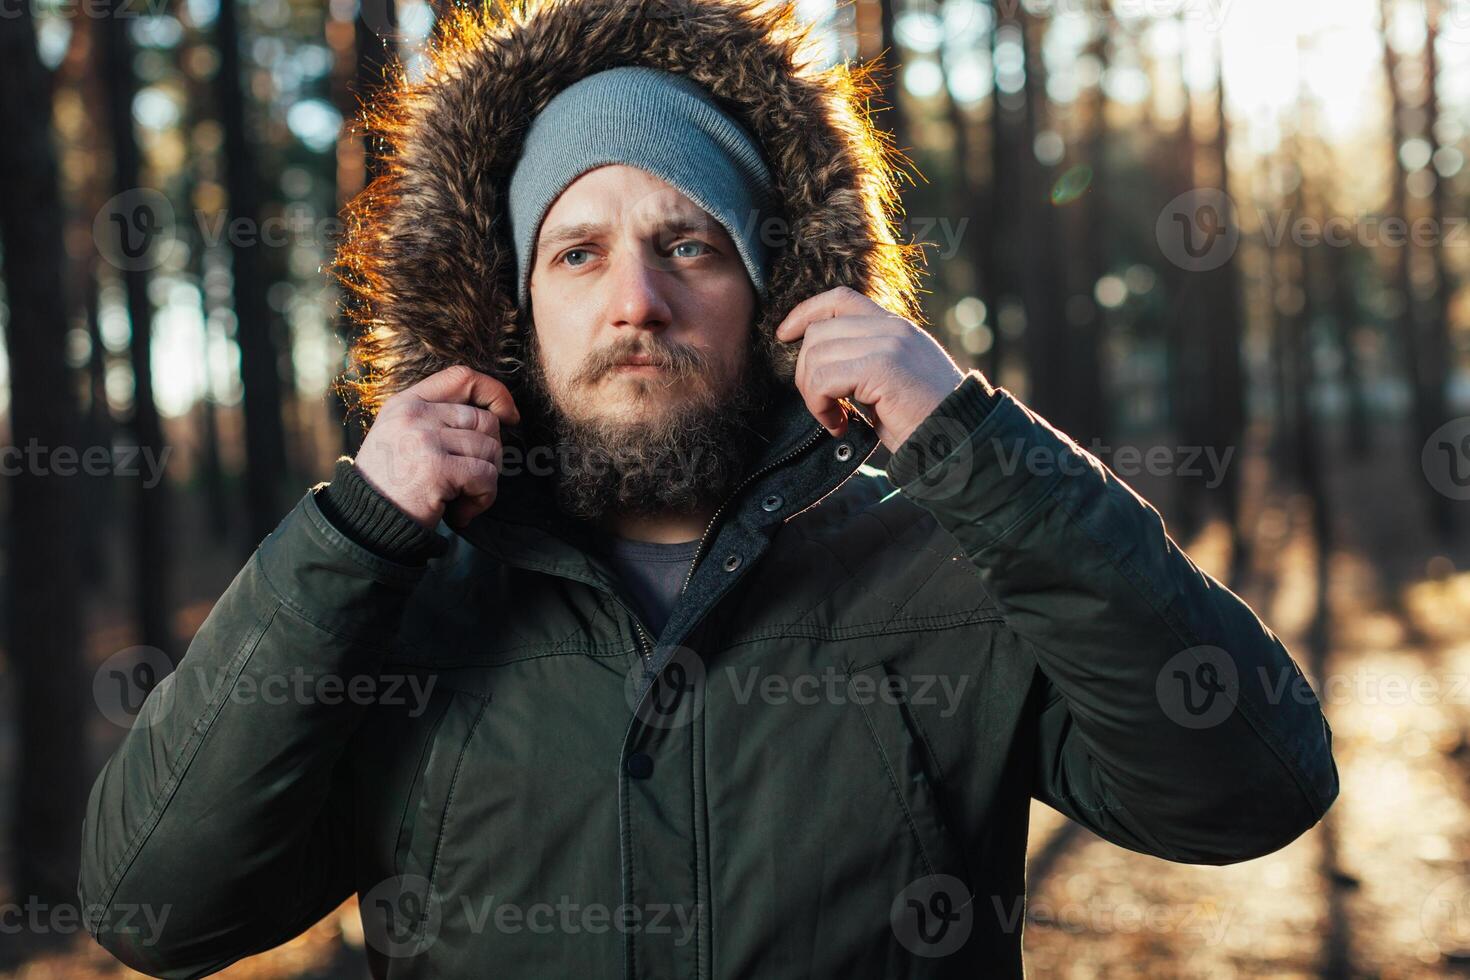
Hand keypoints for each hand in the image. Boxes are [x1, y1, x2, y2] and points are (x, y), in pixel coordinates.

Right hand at [353, 365, 521, 529]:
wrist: (365, 523)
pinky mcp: (437, 469)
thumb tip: (496, 415)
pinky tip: (461, 512)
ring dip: (486, 481)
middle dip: (490, 454)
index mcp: (407, 403)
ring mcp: (424, 440)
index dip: (495, 392)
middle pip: (485, 420)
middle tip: (472, 479)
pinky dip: (482, 499)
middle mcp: (414, 415)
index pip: (462, 377)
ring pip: (490, 449)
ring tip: (462, 498)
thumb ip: (437, 419)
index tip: (509, 416)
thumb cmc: (391, 485)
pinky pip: (486, 477)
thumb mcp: (401, 436)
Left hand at [774, 286, 966, 453]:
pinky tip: (839, 425)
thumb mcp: (891, 381)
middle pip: (819, 331)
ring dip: (813, 395)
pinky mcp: (881, 367)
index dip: (805, 312)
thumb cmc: (924, 421)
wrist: (959, 440)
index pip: (840, 299)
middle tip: (823, 406)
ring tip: (835, 419)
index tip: (784, 335)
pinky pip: (823, 380)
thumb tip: (816, 362)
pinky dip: (819, 406)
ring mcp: (888, 343)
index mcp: (895, 327)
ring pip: (816, 356)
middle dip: (805, 372)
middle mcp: (892, 328)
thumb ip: (862, 362)